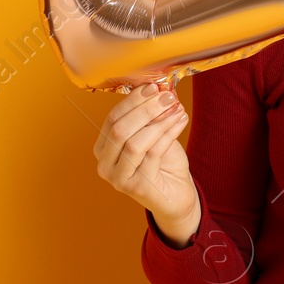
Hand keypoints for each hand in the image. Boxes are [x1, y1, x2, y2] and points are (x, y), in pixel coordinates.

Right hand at [94, 82, 199, 245]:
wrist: (175, 196)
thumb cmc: (162, 165)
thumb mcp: (154, 135)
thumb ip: (150, 117)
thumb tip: (158, 88)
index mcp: (103, 149)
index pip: (112, 118)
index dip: (132, 101)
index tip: (153, 87)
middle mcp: (105, 165)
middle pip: (120, 129)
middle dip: (145, 109)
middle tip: (167, 96)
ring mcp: (119, 179)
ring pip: (135, 142)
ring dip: (158, 121)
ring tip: (176, 108)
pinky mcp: (138, 188)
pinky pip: (154, 153)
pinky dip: (169, 132)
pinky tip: (180, 120)